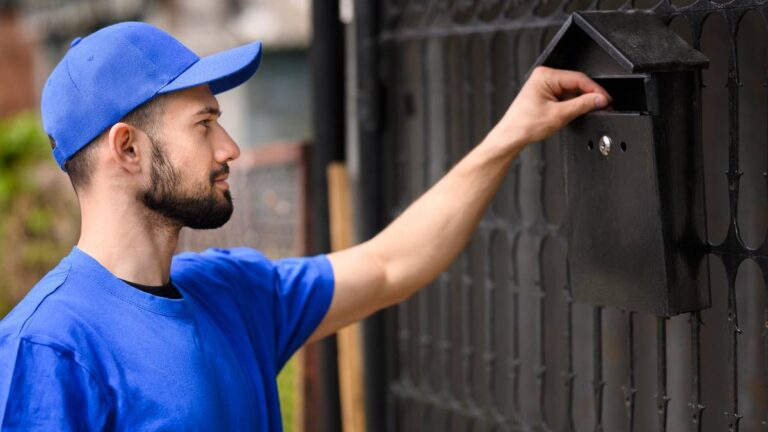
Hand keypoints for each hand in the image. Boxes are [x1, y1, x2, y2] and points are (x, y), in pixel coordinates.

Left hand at [487, 66, 610, 148]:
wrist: (510, 137)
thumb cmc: (524, 125)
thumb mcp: (559, 115)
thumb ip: (582, 105)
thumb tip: (599, 99)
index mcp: (545, 76)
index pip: (578, 78)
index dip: (595, 90)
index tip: (606, 99)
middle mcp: (543, 77)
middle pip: (576, 83)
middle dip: (590, 95)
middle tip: (603, 106)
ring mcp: (543, 85)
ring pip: (571, 90)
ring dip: (581, 100)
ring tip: (592, 110)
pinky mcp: (544, 94)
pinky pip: (564, 96)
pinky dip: (572, 104)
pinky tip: (578, 111)